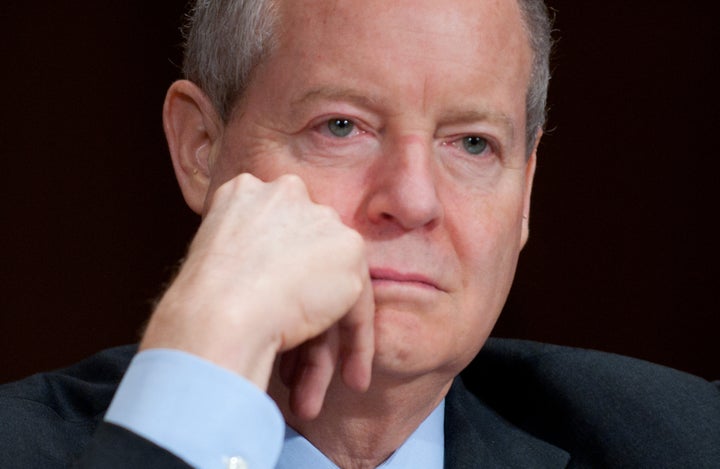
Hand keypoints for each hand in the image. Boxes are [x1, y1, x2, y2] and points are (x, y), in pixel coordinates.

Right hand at [141, 173, 373, 417]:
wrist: (218, 313)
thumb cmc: (201, 304)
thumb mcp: (215, 260)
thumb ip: (247, 256)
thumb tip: (264, 287)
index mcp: (247, 192)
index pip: (276, 241)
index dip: (274, 285)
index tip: (269, 317)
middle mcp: (286, 193)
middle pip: (305, 265)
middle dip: (300, 314)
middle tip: (290, 365)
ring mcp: (320, 219)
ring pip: (330, 289)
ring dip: (322, 346)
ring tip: (309, 393)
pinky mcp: (348, 249)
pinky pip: (357, 308)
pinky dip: (356, 345)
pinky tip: (351, 377)